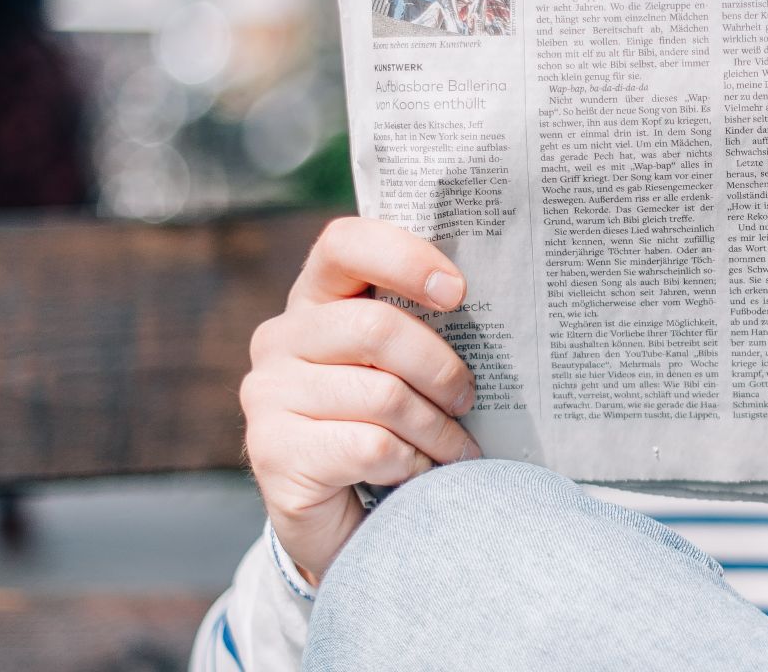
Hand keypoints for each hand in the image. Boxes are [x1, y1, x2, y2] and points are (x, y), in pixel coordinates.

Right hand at [241, 217, 480, 581]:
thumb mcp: (404, 369)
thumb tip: (500, 305)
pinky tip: (419, 475)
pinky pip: (370, 445)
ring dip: (437, 429)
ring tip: (456, 449)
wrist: (344, 523)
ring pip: (382, 395)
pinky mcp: (273, 451)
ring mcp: (267, 395)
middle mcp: (280, 338)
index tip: (458, 292)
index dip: (405, 258)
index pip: (345, 243)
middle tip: (468, 398)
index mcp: (316, 300)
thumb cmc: (388, 427)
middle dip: (441, 369)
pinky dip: (412, 464)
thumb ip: (423, 329)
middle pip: (376, 327)